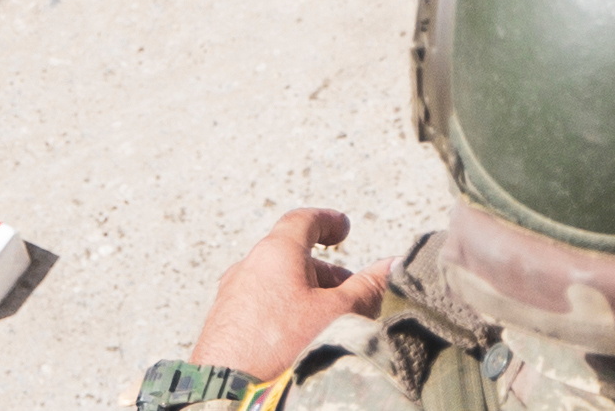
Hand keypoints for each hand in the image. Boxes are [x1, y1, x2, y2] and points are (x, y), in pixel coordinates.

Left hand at [189, 208, 392, 380]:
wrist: (231, 396)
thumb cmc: (288, 347)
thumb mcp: (342, 313)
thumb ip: (370, 285)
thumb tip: (394, 264)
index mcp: (275, 253)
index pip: (302, 220)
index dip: (328, 221)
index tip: (344, 231)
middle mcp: (246, 270)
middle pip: (291, 258)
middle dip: (325, 273)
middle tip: (350, 296)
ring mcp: (228, 301)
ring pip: (274, 286)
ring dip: (304, 296)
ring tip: (327, 325)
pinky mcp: (220, 330)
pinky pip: (257, 310)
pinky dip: (283, 315)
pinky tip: (297, 343)